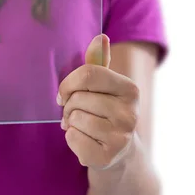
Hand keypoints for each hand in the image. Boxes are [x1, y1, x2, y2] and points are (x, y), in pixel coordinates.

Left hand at [57, 35, 138, 169]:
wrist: (120, 154)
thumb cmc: (106, 113)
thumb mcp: (105, 88)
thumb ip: (99, 64)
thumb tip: (101, 37)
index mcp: (130, 90)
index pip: (89, 74)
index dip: (68, 83)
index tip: (64, 94)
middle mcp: (130, 113)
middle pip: (78, 98)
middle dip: (68, 107)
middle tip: (75, 114)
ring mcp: (121, 137)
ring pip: (75, 119)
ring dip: (70, 123)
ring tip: (81, 127)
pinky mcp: (107, 157)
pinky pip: (73, 139)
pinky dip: (72, 139)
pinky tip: (85, 141)